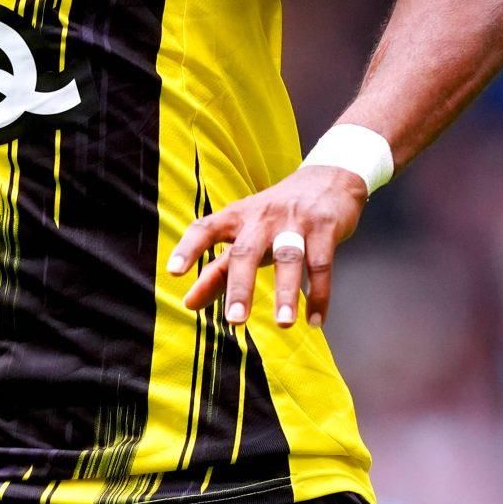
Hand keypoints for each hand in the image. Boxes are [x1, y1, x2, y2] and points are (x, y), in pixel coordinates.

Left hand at [167, 162, 369, 330]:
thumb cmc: (276, 217)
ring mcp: (295, 222)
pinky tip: (314, 321)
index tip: (174, 272)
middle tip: (235, 319)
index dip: (189, 249)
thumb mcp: (244, 236)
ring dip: (286, 292)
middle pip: (246, 251)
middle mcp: (262, 218)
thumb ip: (218, 270)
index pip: (206, 229)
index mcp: (236, 218)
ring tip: (283, 324)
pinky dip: (319, 295)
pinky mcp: (325, 228)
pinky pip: (321, 265)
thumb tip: (189, 304)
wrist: (328, 179)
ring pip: (288, 258)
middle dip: (240, 286)